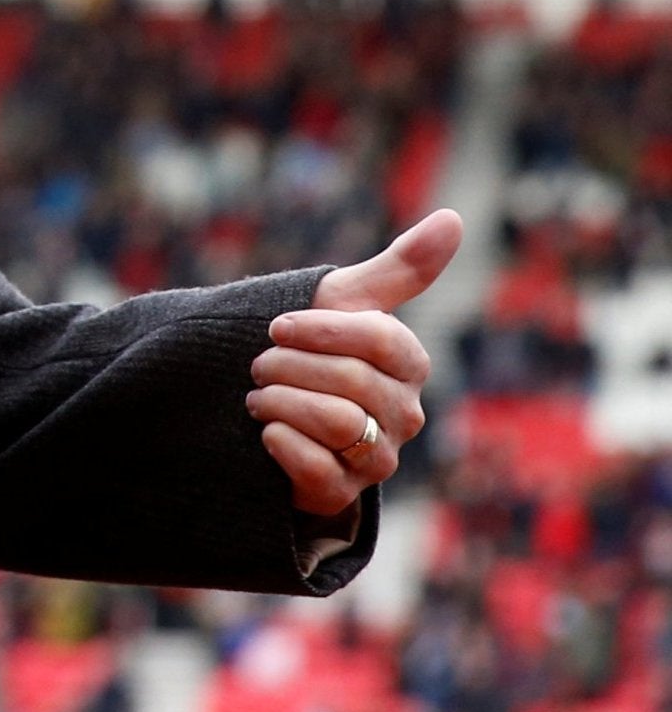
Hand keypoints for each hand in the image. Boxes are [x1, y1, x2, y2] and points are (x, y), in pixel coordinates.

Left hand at [246, 208, 463, 516]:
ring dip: (280, 402)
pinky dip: (281, 444)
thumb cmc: (316, 349)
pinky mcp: (343, 493)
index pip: (380, 340)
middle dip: (289, 366)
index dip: (321, 330)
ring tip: (258, 395)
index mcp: (409, 365)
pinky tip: (266, 432)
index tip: (278, 326)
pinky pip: (316, 469)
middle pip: (351, 382)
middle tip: (259, 364)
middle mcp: (404, 415)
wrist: (274, 413)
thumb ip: (401, 267)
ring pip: (336, 424)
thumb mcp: (347, 301)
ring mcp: (378, 458)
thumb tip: (454, 218)